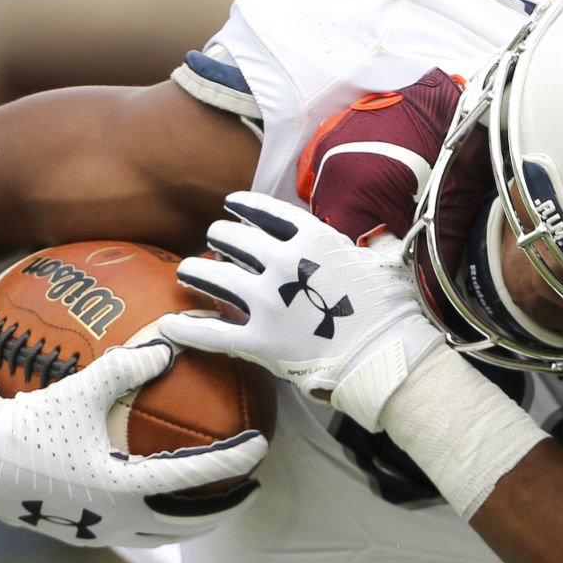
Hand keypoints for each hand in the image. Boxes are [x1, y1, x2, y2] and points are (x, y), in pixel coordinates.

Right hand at [0, 341, 268, 548]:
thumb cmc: (26, 425)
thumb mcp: (79, 391)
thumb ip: (126, 367)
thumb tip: (169, 346)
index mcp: (123, 487)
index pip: (196, 477)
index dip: (234, 461)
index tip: (260, 446)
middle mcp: (118, 519)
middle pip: (192, 522)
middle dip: (228, 507)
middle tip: (253, 486)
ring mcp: (102, 533)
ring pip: (166, 535)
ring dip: (198, 522)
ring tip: (217, 502)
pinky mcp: (85, 536)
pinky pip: (138, 534)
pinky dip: (163, 522)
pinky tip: (165, 502)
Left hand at [160, 191, 444, 430]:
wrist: (388, 356)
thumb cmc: (393, 310)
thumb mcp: (385, 263)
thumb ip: (373, 244)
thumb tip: (386, 235)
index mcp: (313, 240)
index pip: (265, 212)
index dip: (242, 206)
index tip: (230, 205)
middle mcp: (283, 264)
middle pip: (232, 239)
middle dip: (219, 236)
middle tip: (215, 241)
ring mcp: (268, 303)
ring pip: (213, 277)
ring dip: (195, 270)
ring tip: (187, 270)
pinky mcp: (260, 341)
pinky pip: (212, 334)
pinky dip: (187, 329)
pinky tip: (170, 325)